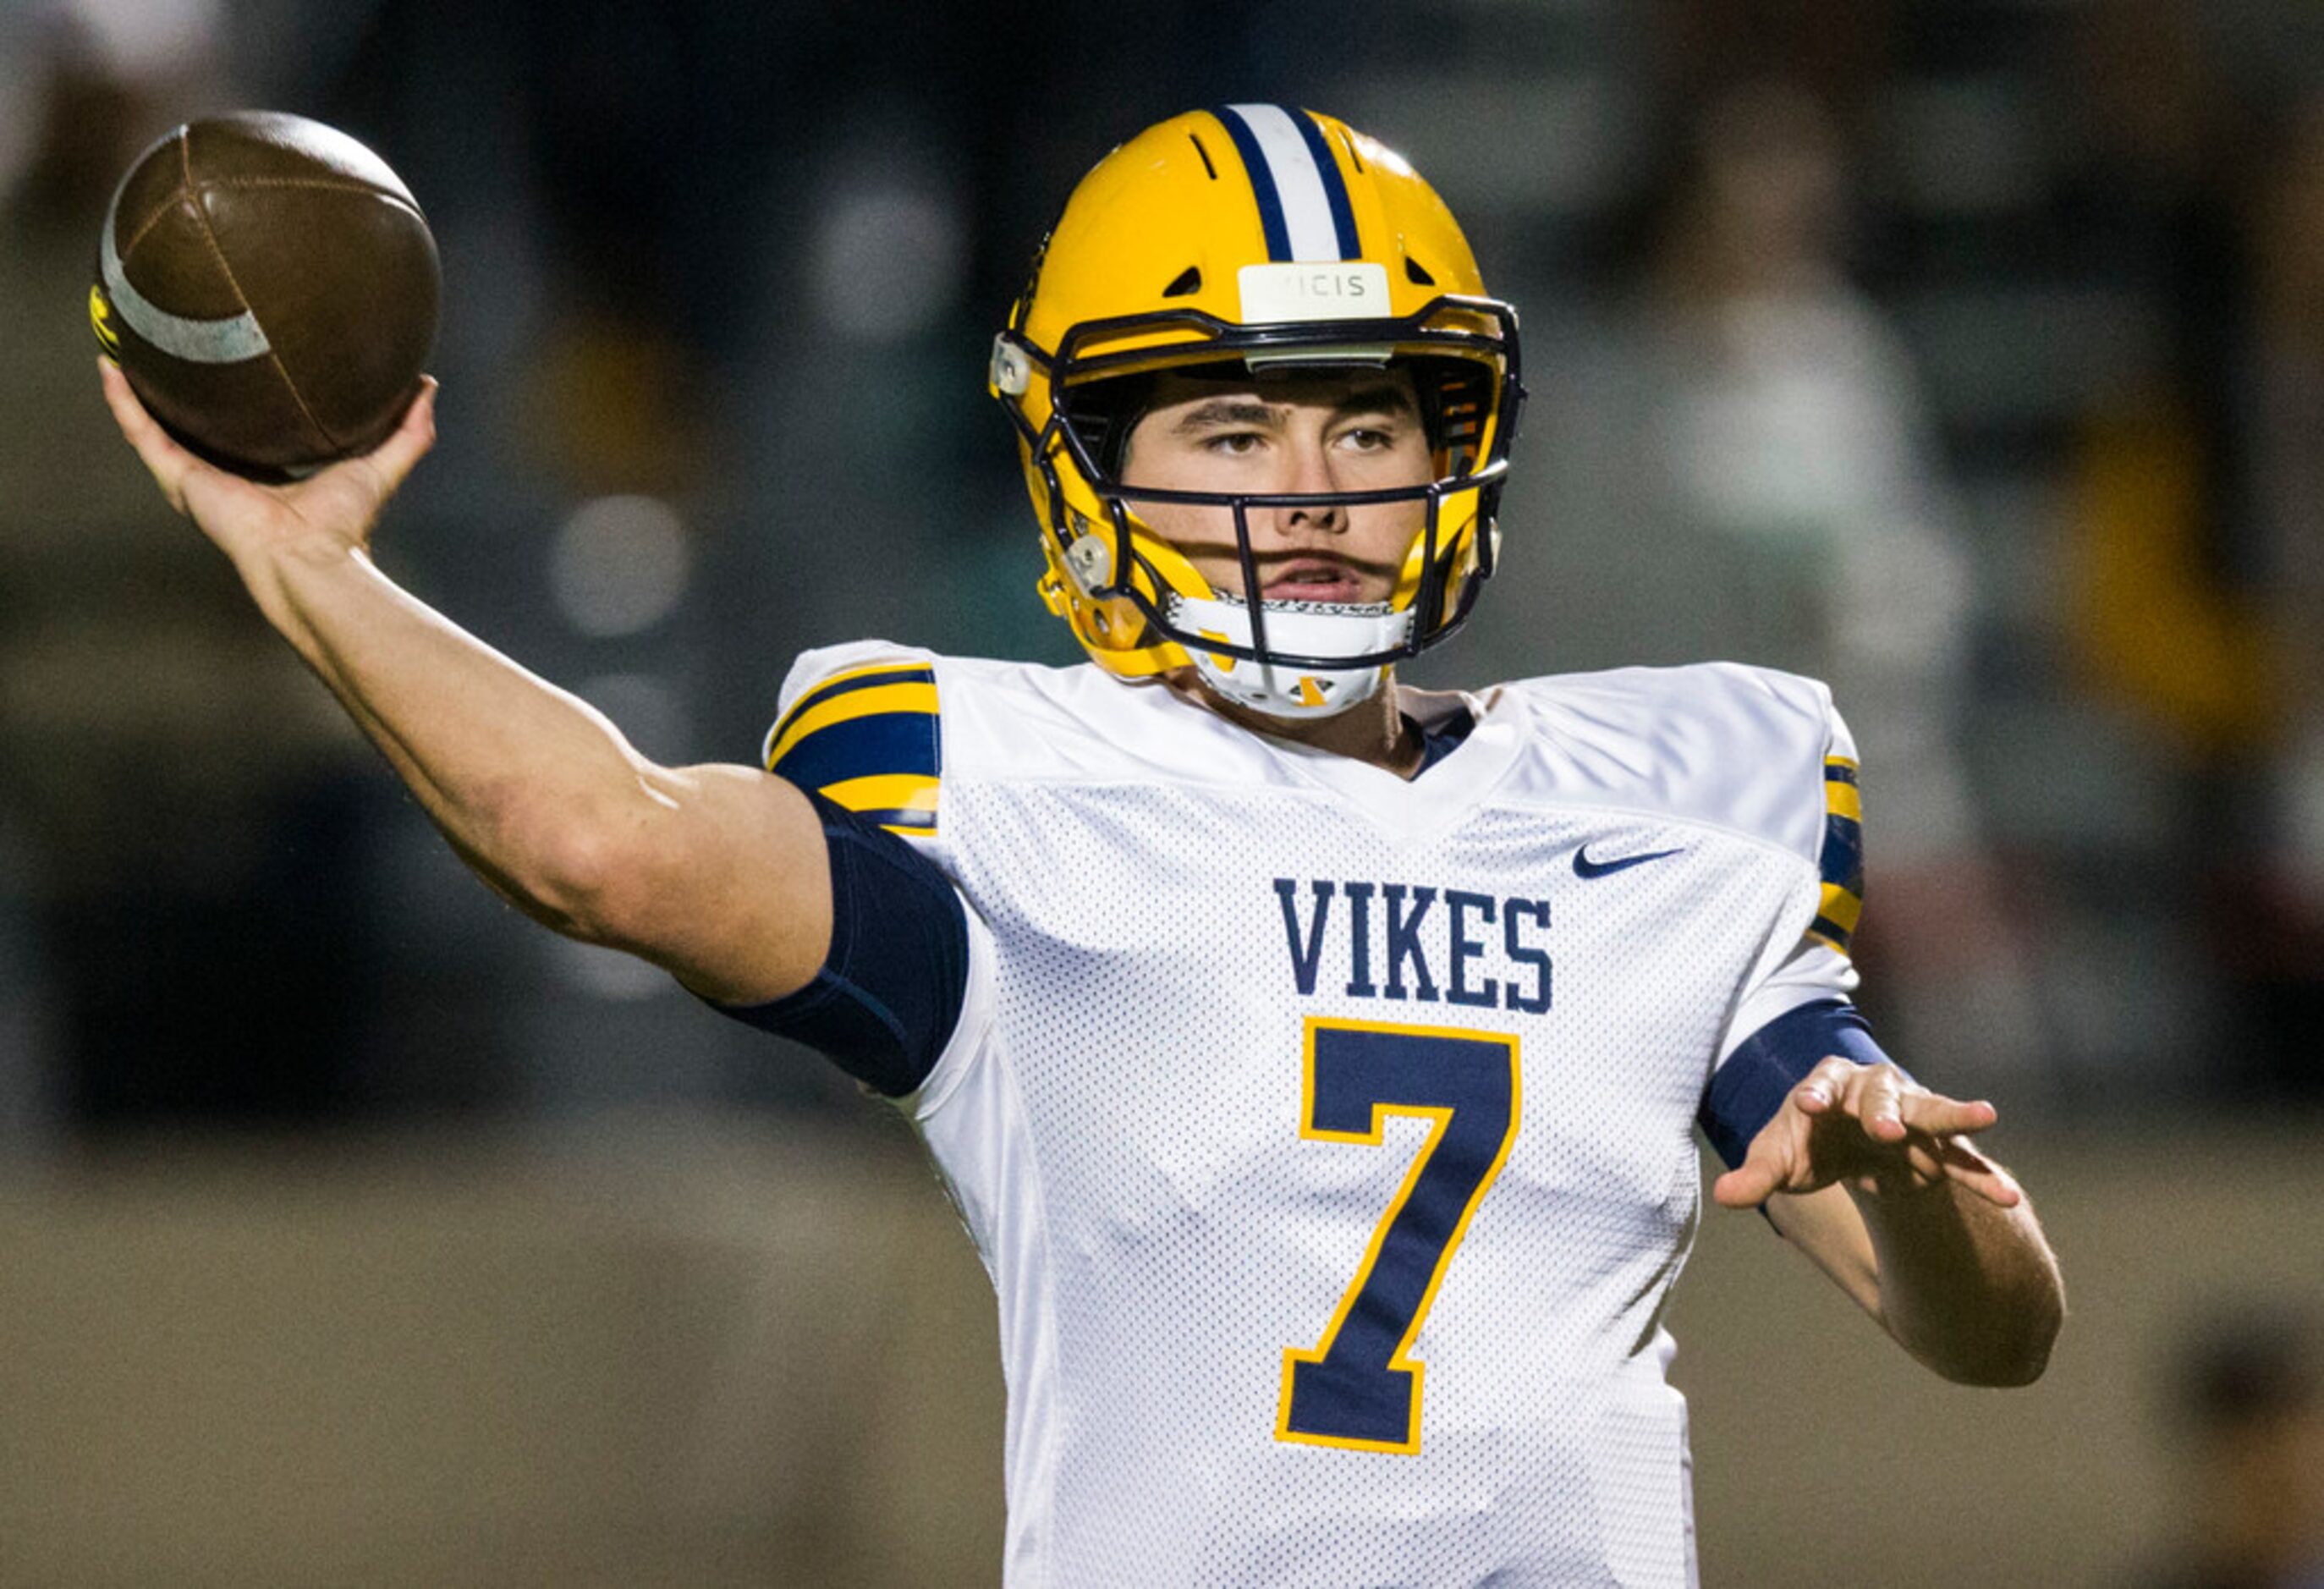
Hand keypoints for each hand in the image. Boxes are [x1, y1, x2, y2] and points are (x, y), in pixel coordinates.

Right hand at [99, 358, 436, 568]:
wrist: (311, 559)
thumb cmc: (344, 525)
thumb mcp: (380, 465)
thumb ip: (408, 431)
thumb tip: (428, 385)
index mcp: (265, 478)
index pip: (246, 434)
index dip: (238, 402)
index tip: (236, 363)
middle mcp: (226, 478)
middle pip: (194, 427)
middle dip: (180, 391)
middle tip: (170, 342)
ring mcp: (197, 479)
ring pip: (157, 425)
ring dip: (138, 388)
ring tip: (124, 344)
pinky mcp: (178, 479)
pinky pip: (141, 432)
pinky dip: (122, 400)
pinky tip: (109, 365)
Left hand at [1710, 1056, 2022, 1210]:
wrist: (1848, 1146)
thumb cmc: (1807, 1142)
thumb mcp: (1778, 1159)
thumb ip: (1756, 1175)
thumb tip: (1724, 1197)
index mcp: (1827, 1084)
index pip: (1819, 1083)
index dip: (1814, 1094)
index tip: (1809, 1105)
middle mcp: (1872, 1090)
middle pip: (1879, 1094)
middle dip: (1882, 1109)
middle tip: (1887, 1128)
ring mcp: (1910, 1114)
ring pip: (1933, 1112)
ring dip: (1955, 1115)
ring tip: (1987, 1115)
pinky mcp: (1937, 1146)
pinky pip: (1962, 1161)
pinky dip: (1983, 1177)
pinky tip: (2010, 1197)